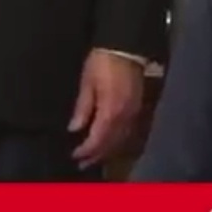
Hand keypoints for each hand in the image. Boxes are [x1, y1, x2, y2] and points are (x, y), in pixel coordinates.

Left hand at [69, 51, 143, 168]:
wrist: (126, 47)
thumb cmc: (102, 62)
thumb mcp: (87, 82)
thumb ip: (83, 107)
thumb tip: (74, 129)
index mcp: (111, 110)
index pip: (98, 139)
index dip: (86, 150)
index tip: (74, 156)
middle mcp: (125, 116)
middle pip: (111, 143)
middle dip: (97, 155)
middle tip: (82, 164)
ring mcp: (134, 112)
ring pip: (121, 139)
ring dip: (107, 150)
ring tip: (95, 157)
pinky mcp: (138, 107)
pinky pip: (128, 130)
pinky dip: (117, 140)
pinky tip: (110, 142)